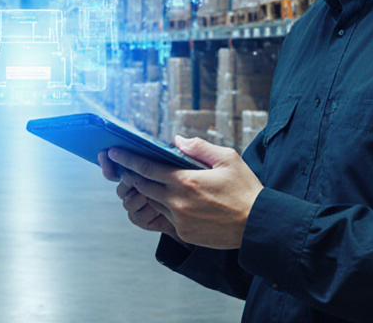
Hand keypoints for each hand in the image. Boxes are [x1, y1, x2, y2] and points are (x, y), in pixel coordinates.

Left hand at [108, 136, 263, 249]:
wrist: (257, 225)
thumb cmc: (245, 190)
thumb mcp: (227, 159)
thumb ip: (198, 147)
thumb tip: (176, 140)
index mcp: (186, 180)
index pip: (147, 167)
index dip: (128, 159)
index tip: (115, 152)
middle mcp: (177, 202)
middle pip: (143, 186)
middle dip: (131, 175)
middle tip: (124, 166)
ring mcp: (179, 220)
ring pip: (153, 202)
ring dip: (148, 191)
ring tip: (148, 181)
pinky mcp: (184, 233)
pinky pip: (167, 217)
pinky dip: (165, 207)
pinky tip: (172, 200)